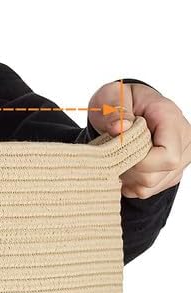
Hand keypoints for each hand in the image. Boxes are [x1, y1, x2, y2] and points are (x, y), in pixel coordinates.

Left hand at [88, 82, 189, 198]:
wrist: (127, 107)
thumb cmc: (119, 101)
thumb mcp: (111, 97)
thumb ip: (114, 110)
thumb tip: (119, 128)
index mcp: (171, 118)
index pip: (168, 156)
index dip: (140, 161)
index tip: (121, 150)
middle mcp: (184, 139)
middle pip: (156, 175)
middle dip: (128, 170)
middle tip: (115, 153)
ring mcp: (181, 158)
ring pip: (150, 186)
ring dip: (127, 177)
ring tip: (120, 157)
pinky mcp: (171, 172)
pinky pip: (147, 191)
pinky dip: (130, 183)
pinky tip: (126, 166)